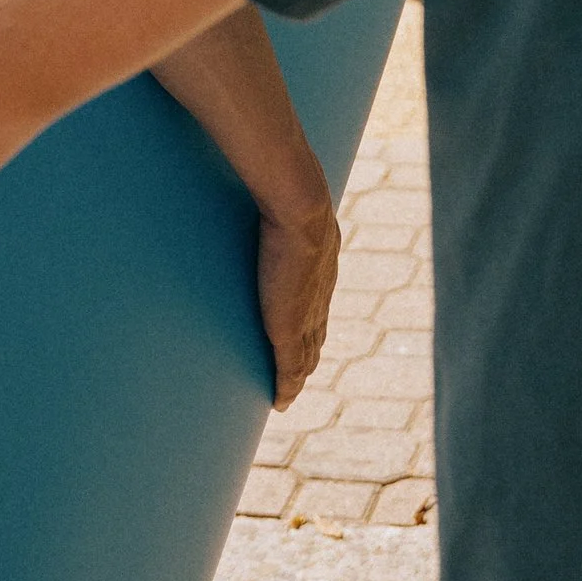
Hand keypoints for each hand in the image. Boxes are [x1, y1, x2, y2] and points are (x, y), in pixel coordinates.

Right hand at [258, 189, 339, 407]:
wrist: (301, 206)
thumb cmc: (290, 195)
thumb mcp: (289, 202)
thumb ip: (278, 201)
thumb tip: (260, 178)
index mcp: (321, 273)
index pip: (317, 313)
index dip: (310, 332)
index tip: (301, 344)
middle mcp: (319, 299)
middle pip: (315, 342)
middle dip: (305, 362)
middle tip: (290, 380)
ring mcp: (305, 315)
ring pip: (304, 360)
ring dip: (294, 379)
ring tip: (282, 395)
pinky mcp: (288, 327)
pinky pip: (290, 369)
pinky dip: (286, 387)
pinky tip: (279, 402)